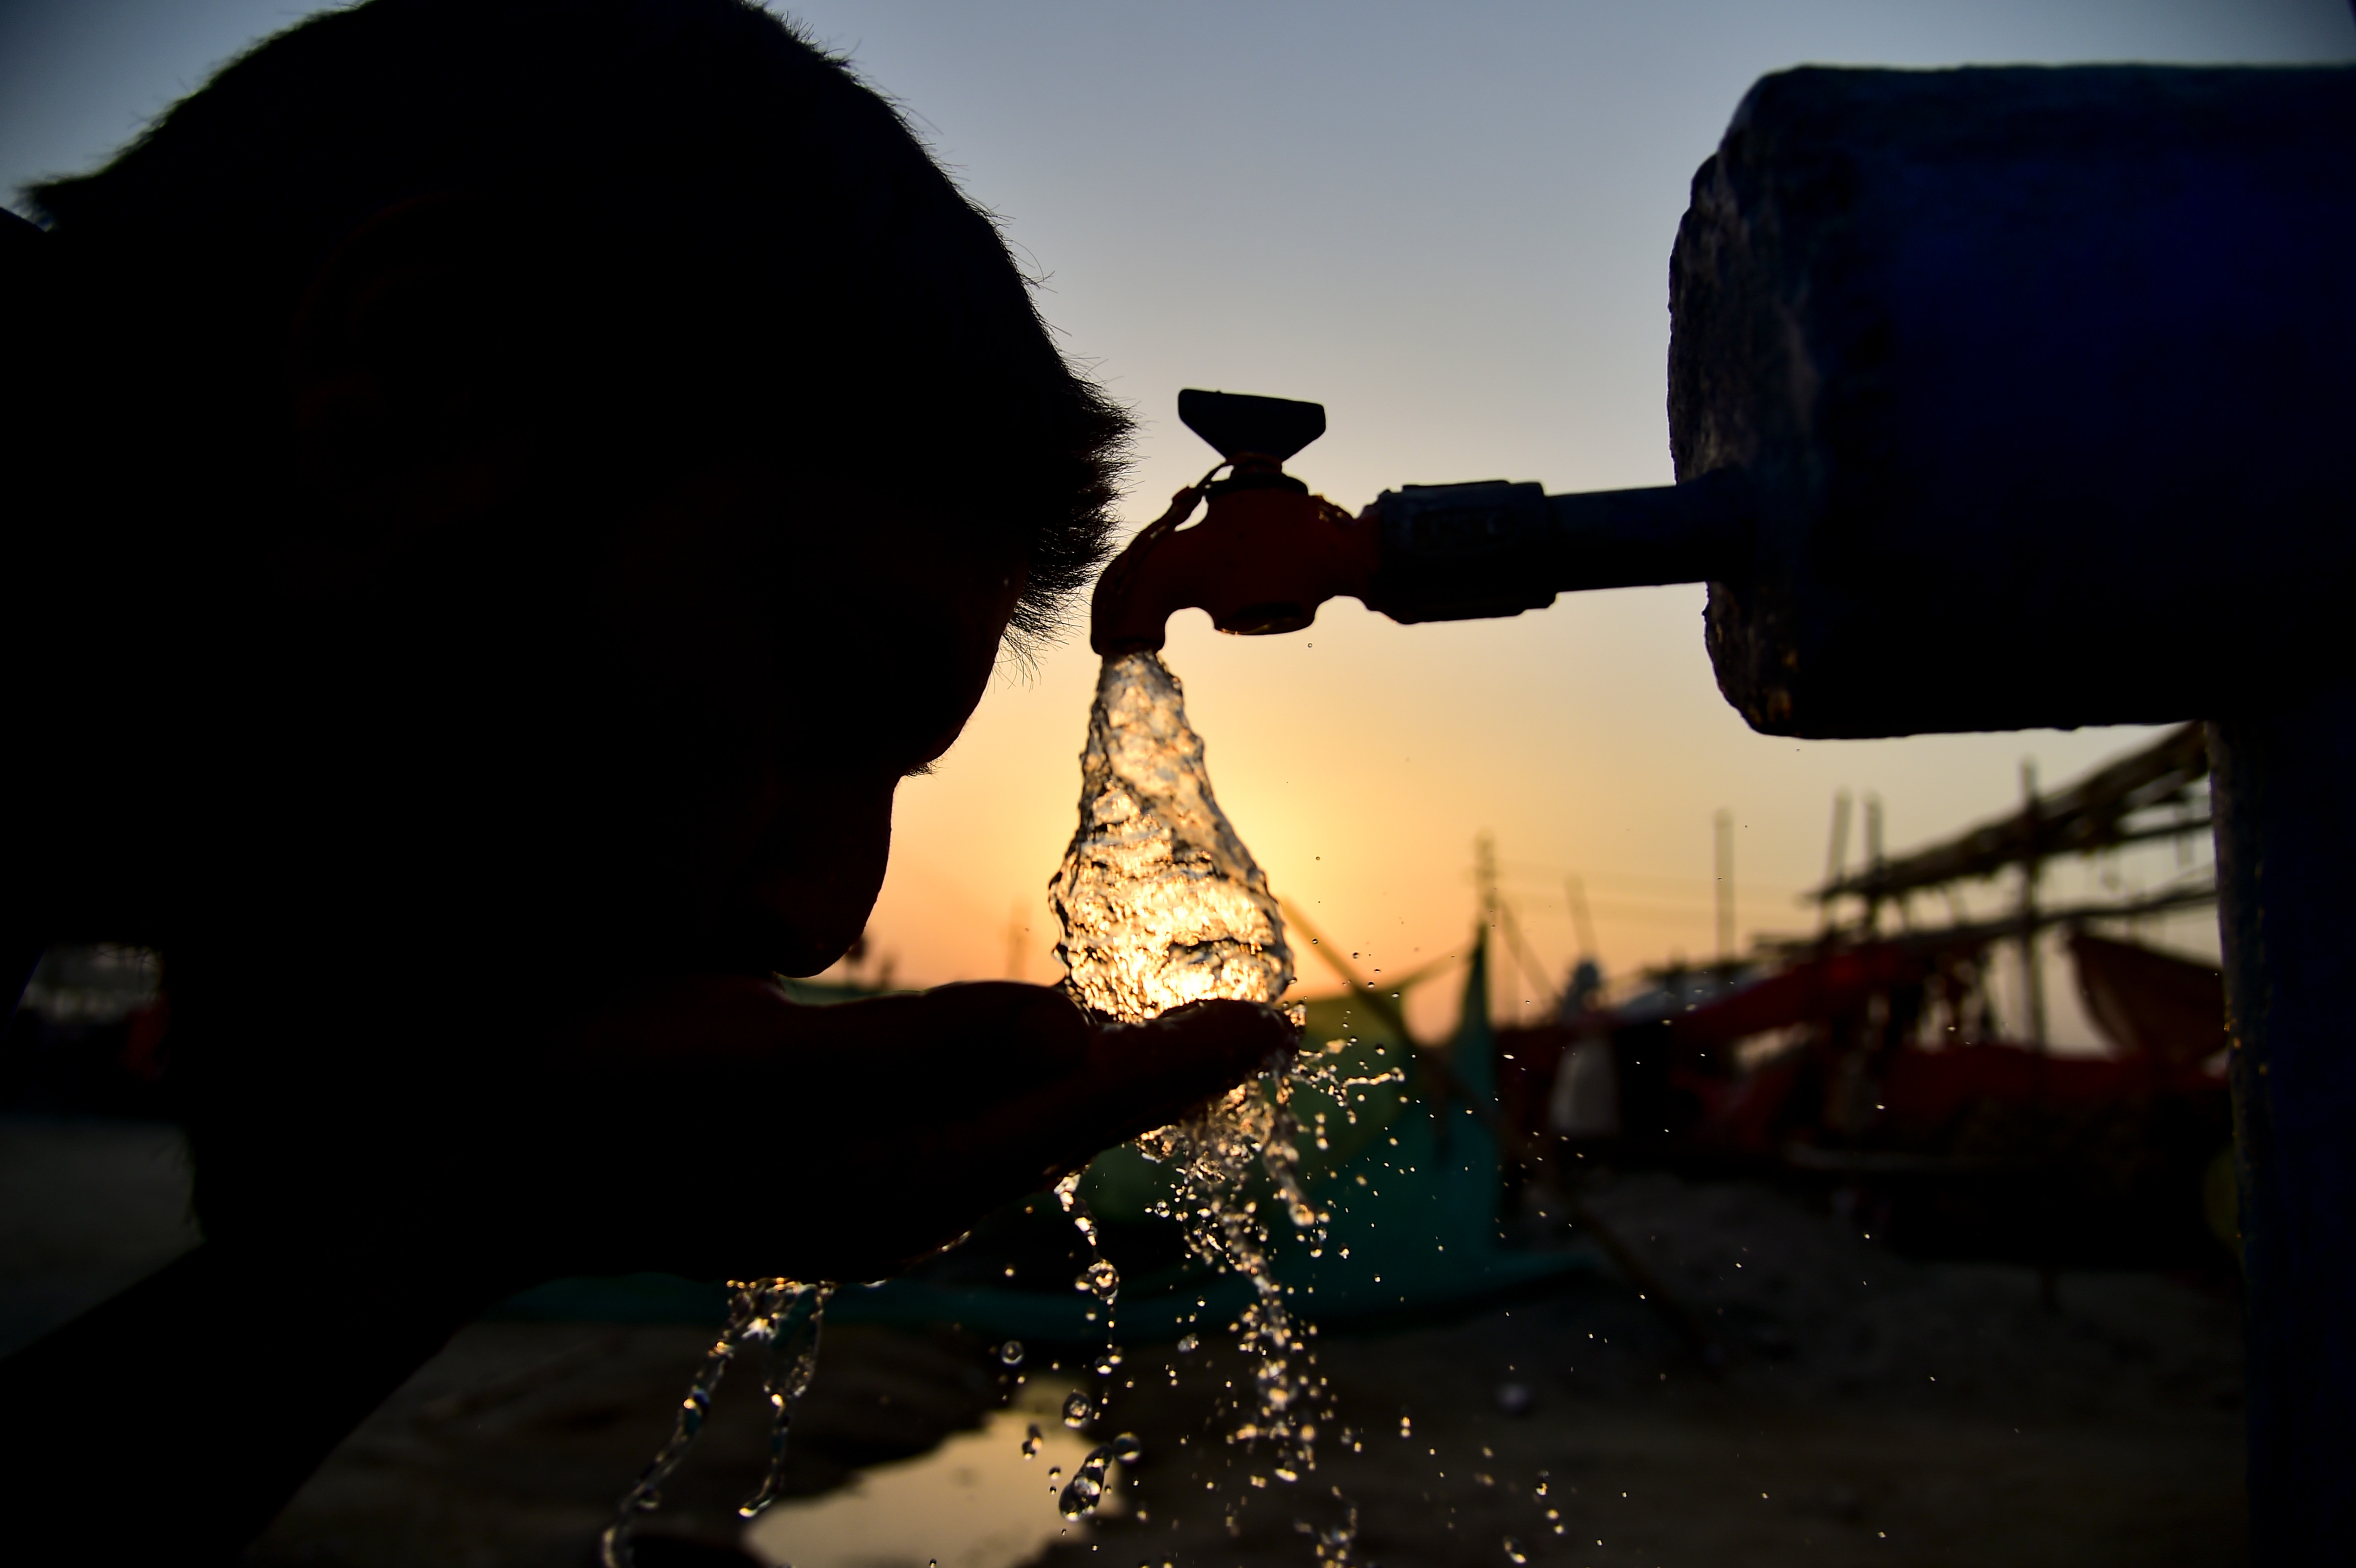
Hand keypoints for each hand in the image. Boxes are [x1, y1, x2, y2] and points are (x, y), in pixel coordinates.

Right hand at [500, 977, 1292, 1287]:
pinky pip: (962, 1126)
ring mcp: (851, 1192)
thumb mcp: (744, 1058)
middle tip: (1257, 1030)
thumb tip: (1068, 1025)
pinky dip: (1025, 1086)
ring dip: (1101, 1085)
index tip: (1274, 1024)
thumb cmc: (594, 1094)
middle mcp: (885, 1201)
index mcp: (884, 1181)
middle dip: (1159, 1082)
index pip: (1069, 1116)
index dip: (1174, 1068)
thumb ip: (907, 1048)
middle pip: (1060, 1134)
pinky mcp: (819, 1166)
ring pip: (1016, 1133)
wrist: (468, 1154)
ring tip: (1181, 1043)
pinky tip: (1040, 1058)